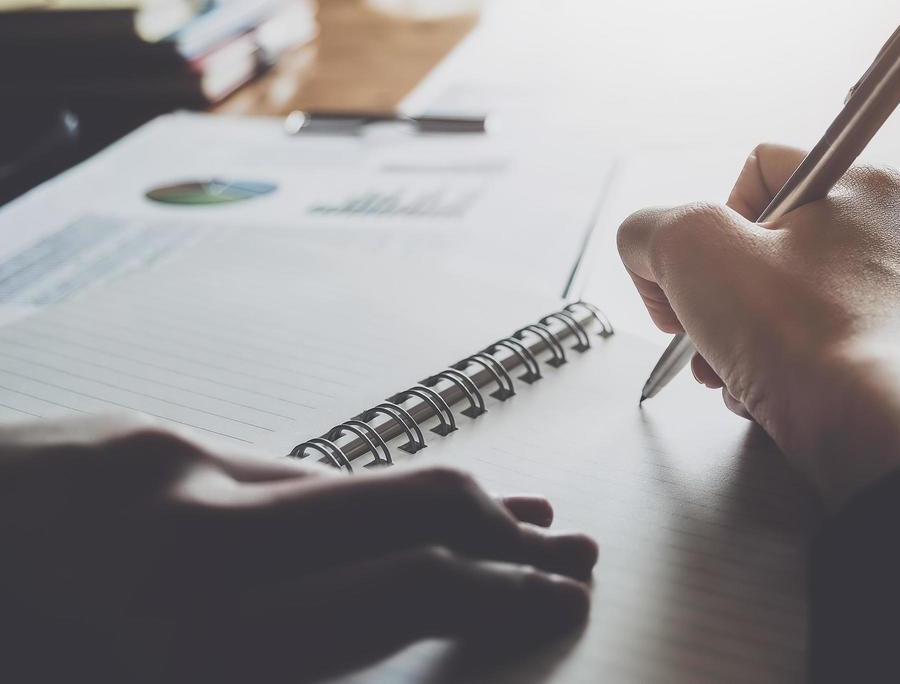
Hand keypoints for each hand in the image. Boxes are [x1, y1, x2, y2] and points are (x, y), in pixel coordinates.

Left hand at [0, 414, 597, 682]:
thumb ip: (247, 665)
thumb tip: (356, 639)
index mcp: (184, 640)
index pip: (400, 593)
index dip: (498, 594)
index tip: (556, 599)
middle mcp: (191, 540)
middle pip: (402, 506)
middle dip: (500, 533)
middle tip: (567, 552)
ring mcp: (163, 471)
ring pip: (342, 484)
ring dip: (430, 509)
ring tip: (501, 521)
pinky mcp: (132, 438)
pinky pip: (266, 474)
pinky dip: (337, 503)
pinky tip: (360, 518)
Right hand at [618, 143, 899, 508]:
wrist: (878, 430)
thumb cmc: (801, 334)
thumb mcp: (689, 251)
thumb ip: (649, 229)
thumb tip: (648, 251)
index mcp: (860, 182)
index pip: (756, 171)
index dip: (709, 223)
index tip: (699, 275)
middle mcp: (899, 230)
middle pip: (774, 246)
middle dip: (723, 296)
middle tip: (706, 333)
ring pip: (798, 302)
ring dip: (748, 339)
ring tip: (735, 374)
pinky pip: (831, 347)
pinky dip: (792, 369)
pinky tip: (772, 397)